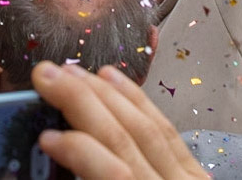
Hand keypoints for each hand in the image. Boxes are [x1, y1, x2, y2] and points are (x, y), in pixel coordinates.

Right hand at [32, 62, 206, 179]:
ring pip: (146, 128)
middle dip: (82, 101)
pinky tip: (111, 77)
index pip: (117, 176)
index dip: (81, 152)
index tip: (45, 136)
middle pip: (126, 140)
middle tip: (44, 74)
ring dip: (103, 94)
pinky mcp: (197, 176)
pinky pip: (165, 130)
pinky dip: (136, 100)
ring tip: (68, 71)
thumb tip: (53, 155)